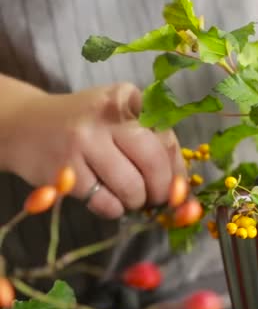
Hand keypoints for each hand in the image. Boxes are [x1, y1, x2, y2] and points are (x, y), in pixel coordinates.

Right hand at [5, 83, 184, 217]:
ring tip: (131, 198)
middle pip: (153, 162)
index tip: (178, 188)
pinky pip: (106, 203)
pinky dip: (115, 209)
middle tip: (157, 198)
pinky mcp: (65, 170)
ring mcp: (83, 142)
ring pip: (132, 186)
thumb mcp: (119, 117)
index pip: (167, 140)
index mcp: (127, 98)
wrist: (24, 124)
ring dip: (138, 202)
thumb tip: (183, 189)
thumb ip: (153, 142)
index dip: (177, 171)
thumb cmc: (85, 125)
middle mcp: (107, 115)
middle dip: (162, 190)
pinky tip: (109, 200)